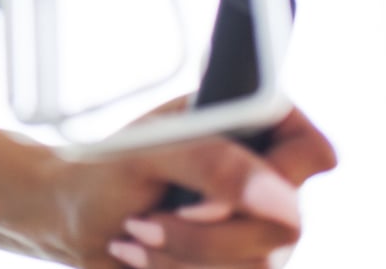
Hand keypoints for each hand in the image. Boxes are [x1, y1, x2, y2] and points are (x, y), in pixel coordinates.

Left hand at [42, 102, 337, 267]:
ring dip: (186, 258)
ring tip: (135, 235)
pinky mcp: (237, 267)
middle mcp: (265, 181)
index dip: (276, 179)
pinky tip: (141, 258)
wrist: (71, 221)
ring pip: (262, 267)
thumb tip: (281, 199)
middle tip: (147, 220)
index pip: (314, 154)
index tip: (207, 192)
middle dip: (208, 234)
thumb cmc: (102, 172)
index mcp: (250, 129)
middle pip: (288, 225)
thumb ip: (211, 162)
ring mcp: (257, 230)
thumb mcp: (145, 153)